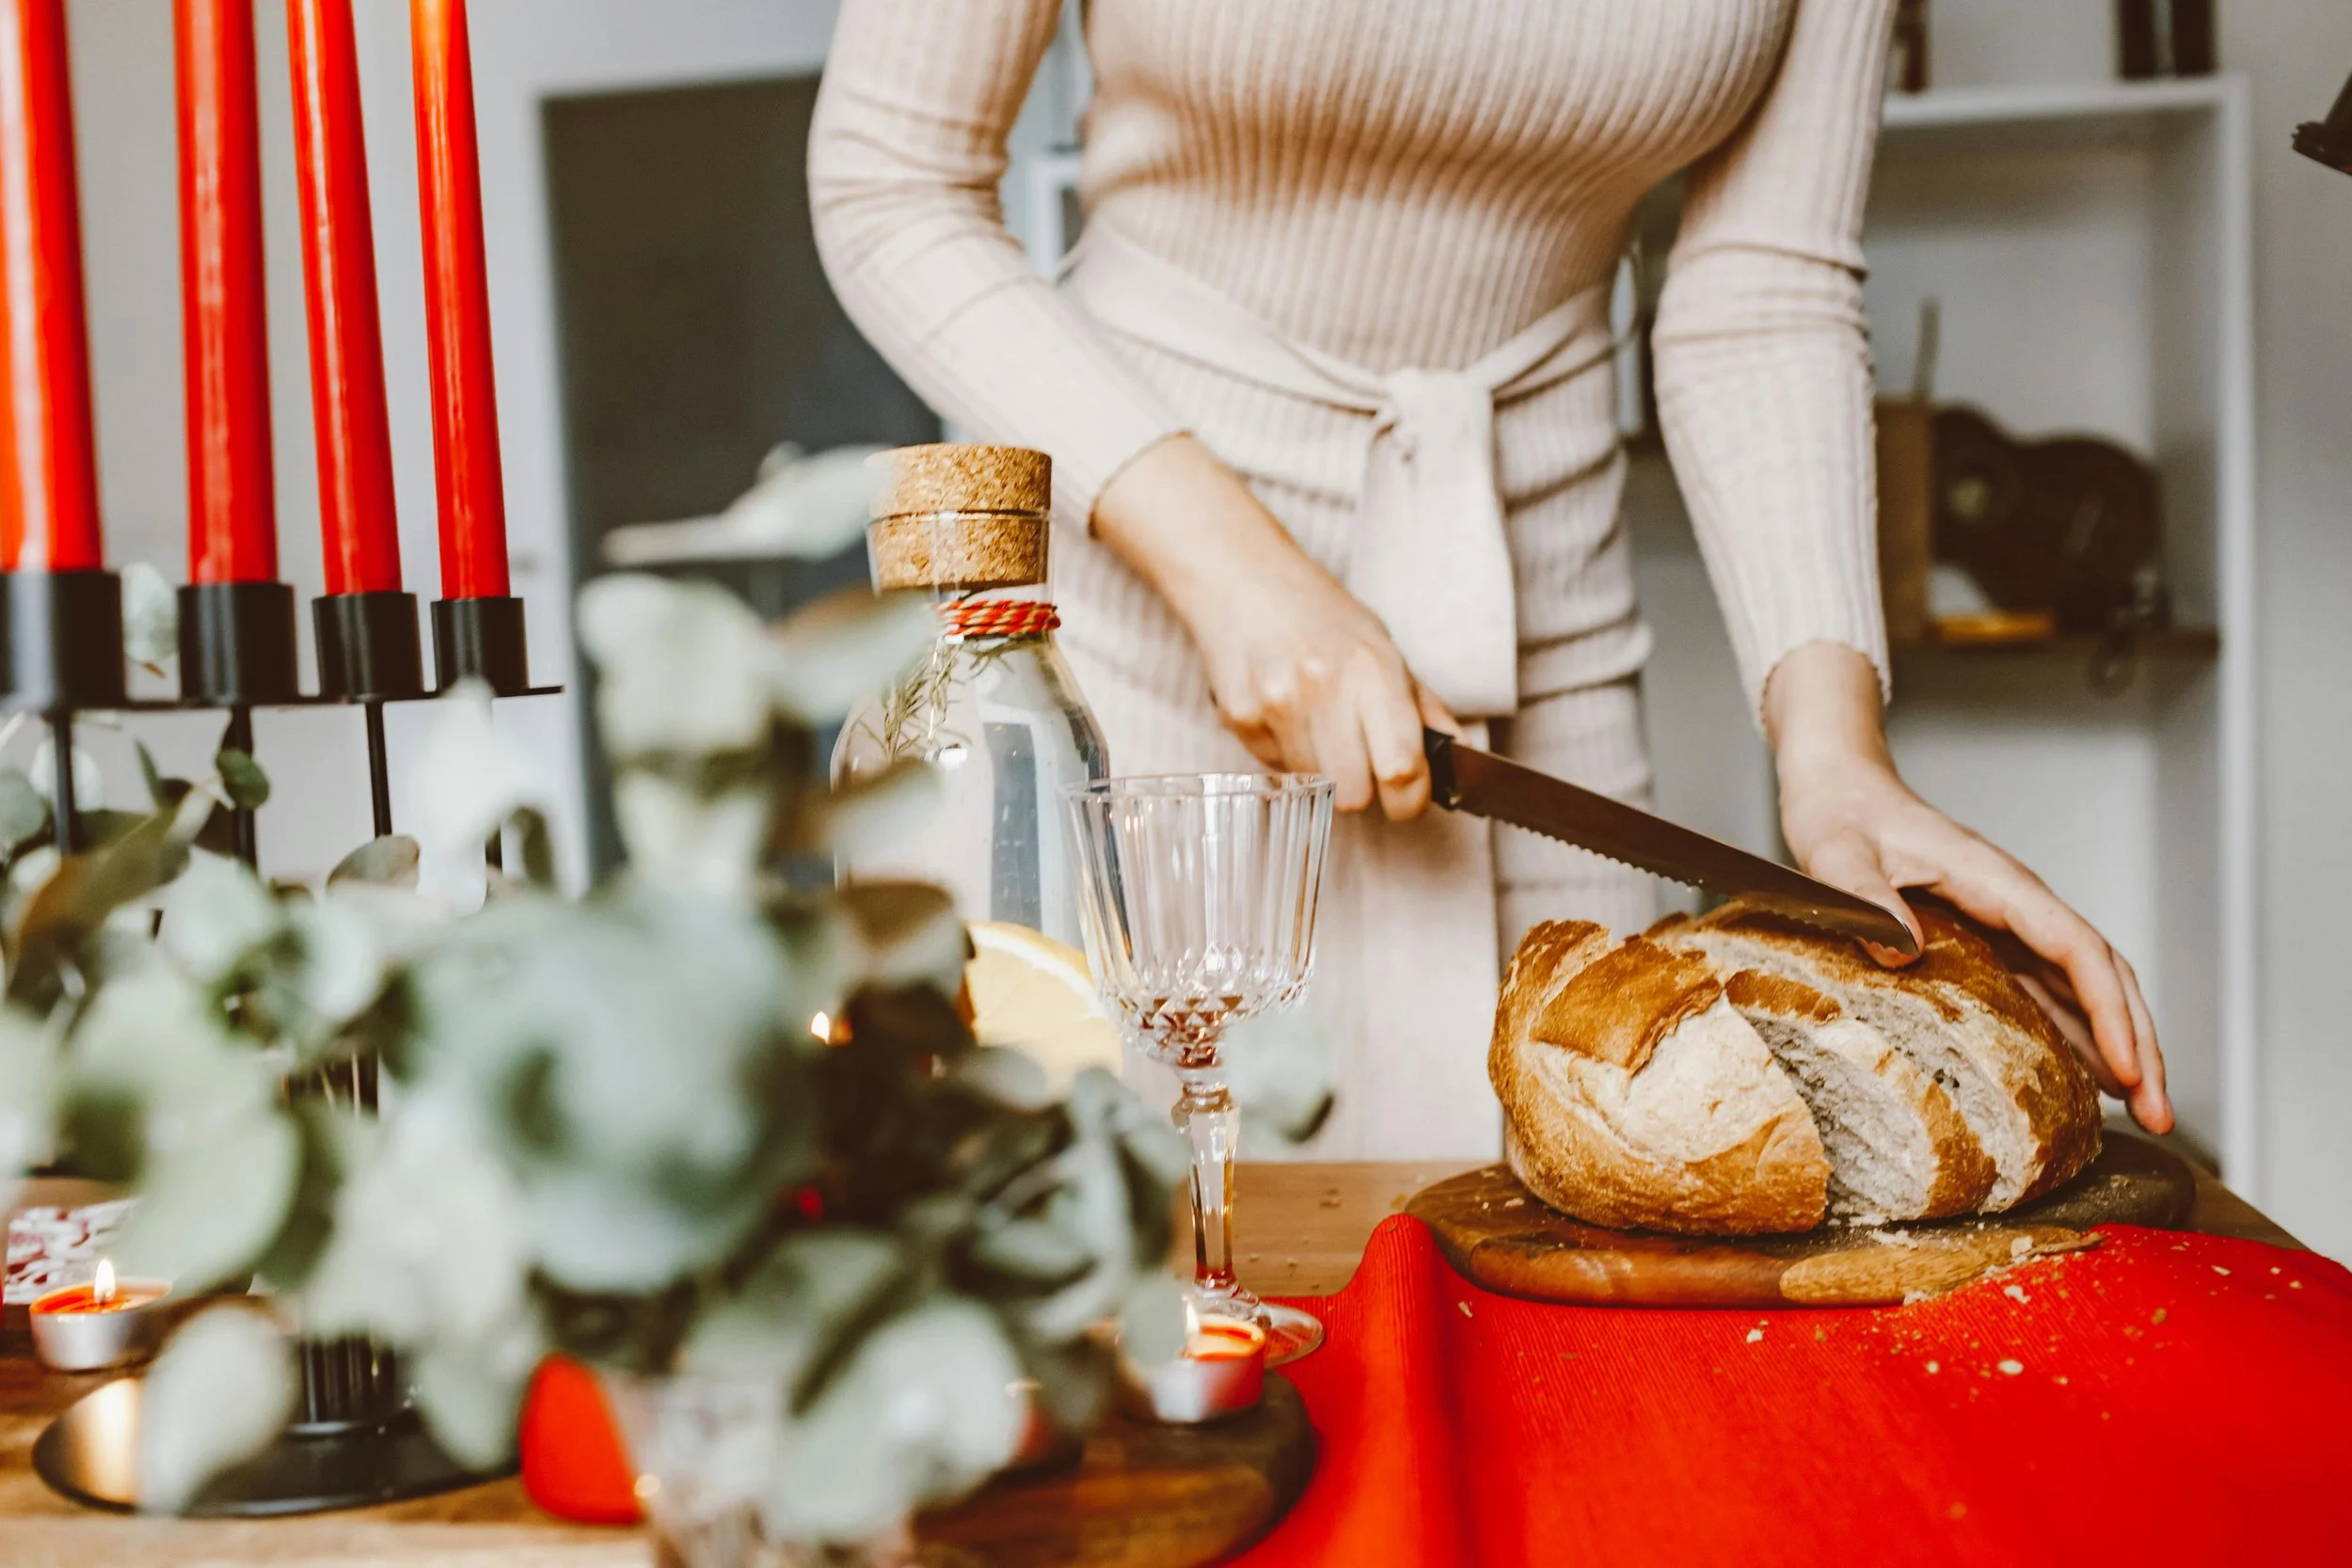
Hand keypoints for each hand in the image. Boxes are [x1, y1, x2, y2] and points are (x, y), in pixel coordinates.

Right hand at [1094, 436, 1455, 818]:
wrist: (1242, 578)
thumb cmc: (1320, 614)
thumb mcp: (1382, 647)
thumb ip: (1423, 708)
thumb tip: (1460, 757)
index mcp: (1372, 669)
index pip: (1402, 768)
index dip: (1410, 800)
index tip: (1408, 800)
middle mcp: (1324, 687)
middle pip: (1354, 795)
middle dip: (1363, 790)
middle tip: (1360, 763)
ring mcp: (1276, 704)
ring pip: (1314, 785)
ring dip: (1321, 768)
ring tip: (1315, 721)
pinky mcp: (1238, 717)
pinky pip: (1275, 767)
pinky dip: (1284, 751)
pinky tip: (1283, 712)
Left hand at [1766, 643, 2171, 1133]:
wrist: (1839, 790)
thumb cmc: (1841, 816)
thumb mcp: (1837, 855)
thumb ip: (1866, 899)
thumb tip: (1902, 950)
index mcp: (1996, 882)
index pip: (2076, 949)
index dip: (2109, 1010)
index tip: (2128, 1066)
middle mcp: (2016, 905)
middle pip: (2102, 975)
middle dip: (2138, 1042)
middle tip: (2160, 1112)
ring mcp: (2007, 925)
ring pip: (2085, 988)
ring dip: (2119, 1046)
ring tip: (2144, 1111)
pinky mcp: (1989, 943)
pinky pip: (2047, 993)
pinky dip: (2077, 1035)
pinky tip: (2090, 1079)